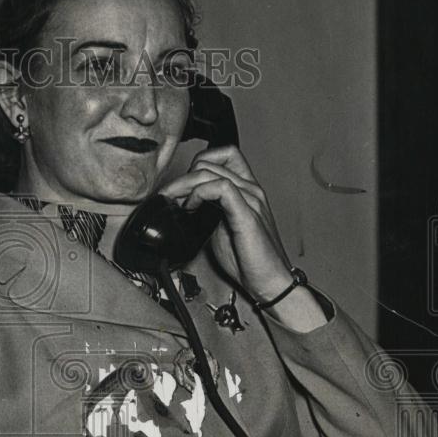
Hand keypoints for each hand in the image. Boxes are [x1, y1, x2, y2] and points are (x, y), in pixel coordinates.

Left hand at [157, 145, 292, 303]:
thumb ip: (207, 212)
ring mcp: (250, 198)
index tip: (179, 187)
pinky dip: (199, 193)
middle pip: (208, 161)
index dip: (196, 164)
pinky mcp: (247, 213)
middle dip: (181, 177)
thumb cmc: (248, 260)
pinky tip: (191, 208)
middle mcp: (250, 189)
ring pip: (209, 171)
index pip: (223, 155)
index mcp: (246, 190)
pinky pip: (220, 188)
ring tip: (174, 202)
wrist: (270, 281)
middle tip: (167, 196)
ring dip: (183, 185)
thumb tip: (180, 206)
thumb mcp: (220, 229)